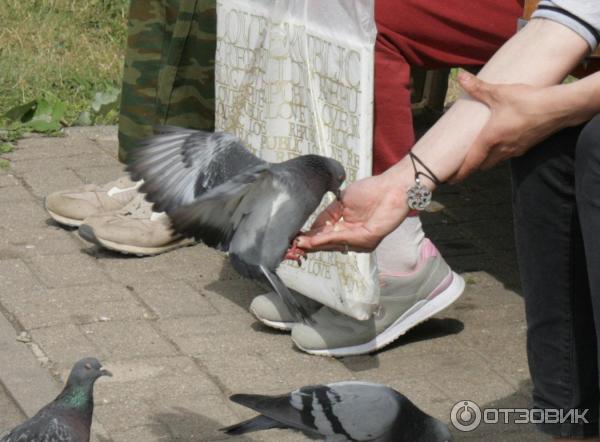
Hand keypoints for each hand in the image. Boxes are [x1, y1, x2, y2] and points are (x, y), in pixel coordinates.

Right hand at [296, 173, 409, 252]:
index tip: (294, 237)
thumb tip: (311, 228)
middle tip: (292, 244)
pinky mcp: (368, 238)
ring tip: (300, 242)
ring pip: (333, 243)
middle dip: (309, 244)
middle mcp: (353, 237)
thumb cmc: (372, 190)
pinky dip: (328, 239)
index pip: (325, 235)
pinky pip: (344, 239)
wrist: (393, 186)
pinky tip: (315, 238)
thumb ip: (327, 216)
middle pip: (327, 244)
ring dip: (315, 243)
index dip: (309, 237)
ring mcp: (361, 240)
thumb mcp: (341, 202)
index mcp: (347, 228)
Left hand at [452, 72, 569, 181]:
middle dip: (471, 167)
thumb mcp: (500, 93)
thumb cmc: (528, 101)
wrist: (560, 108)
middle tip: (460, 167)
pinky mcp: (527, 146)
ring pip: (496, 161)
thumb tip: (461, 77)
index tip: (450, 181)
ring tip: (478, 156)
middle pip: (482, 165)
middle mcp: (502, 149)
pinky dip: (500, 154)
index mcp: (491, 139)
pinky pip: (508, 155)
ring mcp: (516, 149)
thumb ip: (479, 87)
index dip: (460, 173)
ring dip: (486, 161)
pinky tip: (500, 144)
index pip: (472, 162)